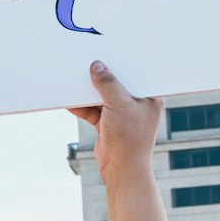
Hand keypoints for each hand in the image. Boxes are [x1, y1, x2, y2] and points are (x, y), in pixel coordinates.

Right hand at [68, 61, 161, 186]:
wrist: (121, 170)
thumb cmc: (129, 138)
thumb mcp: (119, 104)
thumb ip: (108, 83)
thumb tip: (97, 66)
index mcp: (149, 96)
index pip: (135, 73)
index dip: (121, 62)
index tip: (107, 50)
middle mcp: (136, 103)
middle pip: (115, 83)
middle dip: (100, 77)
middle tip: (86, 62)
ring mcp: (121, 114)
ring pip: (101, 96)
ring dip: (88, 92)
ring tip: (73, 80)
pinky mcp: (107, 123)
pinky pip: (92, 110)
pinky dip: (82, 107)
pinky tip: (70, 101)